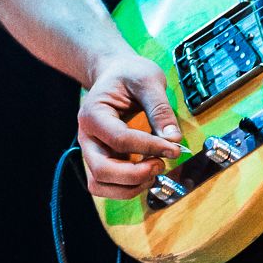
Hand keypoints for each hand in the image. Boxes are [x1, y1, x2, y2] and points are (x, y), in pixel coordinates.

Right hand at [76, 52, 183, 198]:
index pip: (120, 139)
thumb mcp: (148, 80)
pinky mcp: (102, 161)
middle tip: (161, 163)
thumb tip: (173, 140)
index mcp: (93, 114)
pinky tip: (148, 172)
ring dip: (130, 187)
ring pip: (100, 186)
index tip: (175, 147)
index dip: (149, 147)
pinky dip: (128, 188)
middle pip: (102, 171)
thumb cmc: (129, 74)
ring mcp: (92, 152)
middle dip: (135, 175)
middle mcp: (87, 137)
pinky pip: (108, 186)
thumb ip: (160, 109)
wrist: (115, 74)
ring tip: (155, 169)